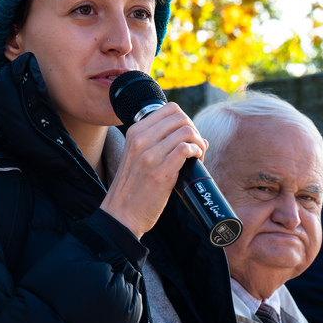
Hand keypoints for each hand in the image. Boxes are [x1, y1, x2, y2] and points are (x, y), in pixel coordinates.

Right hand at [100, 102, 206, 237]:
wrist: (121, 214)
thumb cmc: (134, 188)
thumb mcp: (140, 157)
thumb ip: (163, 143)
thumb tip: (200, 138)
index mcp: (135, 132)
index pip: (170, 108)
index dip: (185, 120)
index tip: (187, 137)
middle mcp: (141, 139)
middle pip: (181, 117)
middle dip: (194, 130)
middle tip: (195, 148)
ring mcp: (150, 155)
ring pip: (186, 131)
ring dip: (198, 143)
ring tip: (197, 157)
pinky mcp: (161, 171)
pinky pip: (186, 149)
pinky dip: (197, 152)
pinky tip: (195, 162)